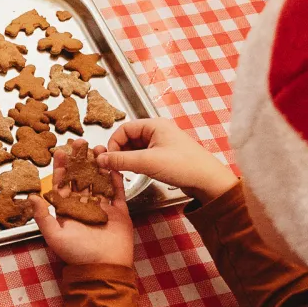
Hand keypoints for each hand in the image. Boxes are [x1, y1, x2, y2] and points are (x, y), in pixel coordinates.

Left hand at [29, 144, 133, 267]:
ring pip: (99, 180)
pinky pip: (117, 190)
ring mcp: (103, 207)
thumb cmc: (77, 254)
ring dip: (98, 164)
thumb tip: (30, 196)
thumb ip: (42, 216)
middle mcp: (84, 206)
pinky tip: (113, 163)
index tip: (60, 151)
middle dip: (80, 160)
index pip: (62, 184)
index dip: (61, 168)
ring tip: (98, 147)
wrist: (104, 267)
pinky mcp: (119, 210)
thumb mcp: (54, 235)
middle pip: (81, 177)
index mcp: (68, 210)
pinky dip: (115, 177)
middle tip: (80, 142)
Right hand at [97, 117, 235, 203]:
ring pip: (134, 148)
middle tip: (113, 167)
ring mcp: (161, 144)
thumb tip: (99, 159)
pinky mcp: (164, 156)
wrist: (209, 181)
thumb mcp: (147, 162)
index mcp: (154, 125)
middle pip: (128, 138)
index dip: (113, 144)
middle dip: (119, 152)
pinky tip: (134, 173)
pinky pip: (143, 156)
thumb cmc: (182, 166)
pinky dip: (136, 163)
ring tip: (123, 171)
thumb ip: (120, 160)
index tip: (108, 160)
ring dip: (127, 159)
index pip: (123, 129)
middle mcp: (157, 131)